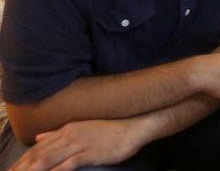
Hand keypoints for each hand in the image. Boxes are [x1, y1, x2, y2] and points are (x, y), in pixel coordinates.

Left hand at [9, 119, 142, 170]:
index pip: (38, 147)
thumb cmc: (109, 131)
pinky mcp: (89, 153)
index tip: (12, 170)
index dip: (22, 160)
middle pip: (39, 154)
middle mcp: (69, 135)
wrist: (132, 129)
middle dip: (23, 167)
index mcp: (66, 129)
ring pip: (48, 159)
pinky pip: (68, 164)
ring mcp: (79, 144)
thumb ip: (59, 133)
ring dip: (34, 170)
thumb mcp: (82, 128)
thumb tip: (39, 137)